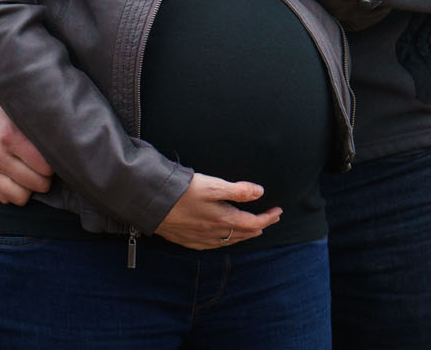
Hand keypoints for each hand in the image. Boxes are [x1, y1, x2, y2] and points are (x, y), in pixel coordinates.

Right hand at [0, 93, 52, 204]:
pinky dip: (14, 192)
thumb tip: (67, 148)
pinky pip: (3, 198)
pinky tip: (19, 179)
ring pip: (19, 197)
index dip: (54, 166)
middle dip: (45, 179)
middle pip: (34, 183)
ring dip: (30, 189)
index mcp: (9, 136)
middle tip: (47, 169)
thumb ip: (42, 131)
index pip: (43, 166)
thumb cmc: (10, 111)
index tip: (56, 159)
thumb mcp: (26, 115)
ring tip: (34, 176)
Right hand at [156, 173, 281, 248]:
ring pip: (229, 241)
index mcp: (223, 219)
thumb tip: (260, 192)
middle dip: (259, 226)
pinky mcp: (188, 240)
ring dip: (244, 235)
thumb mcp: (213, 185)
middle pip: (243, 234)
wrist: (152, 203)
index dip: (268, 218)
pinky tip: (224, 239)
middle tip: (271, 219)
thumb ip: (238, 190)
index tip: (279, 211)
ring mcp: (200, 239)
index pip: (253, 223)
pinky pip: (213, 245)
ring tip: (254, 230)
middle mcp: (213, 233)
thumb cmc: (183, 191)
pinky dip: (226, 241)